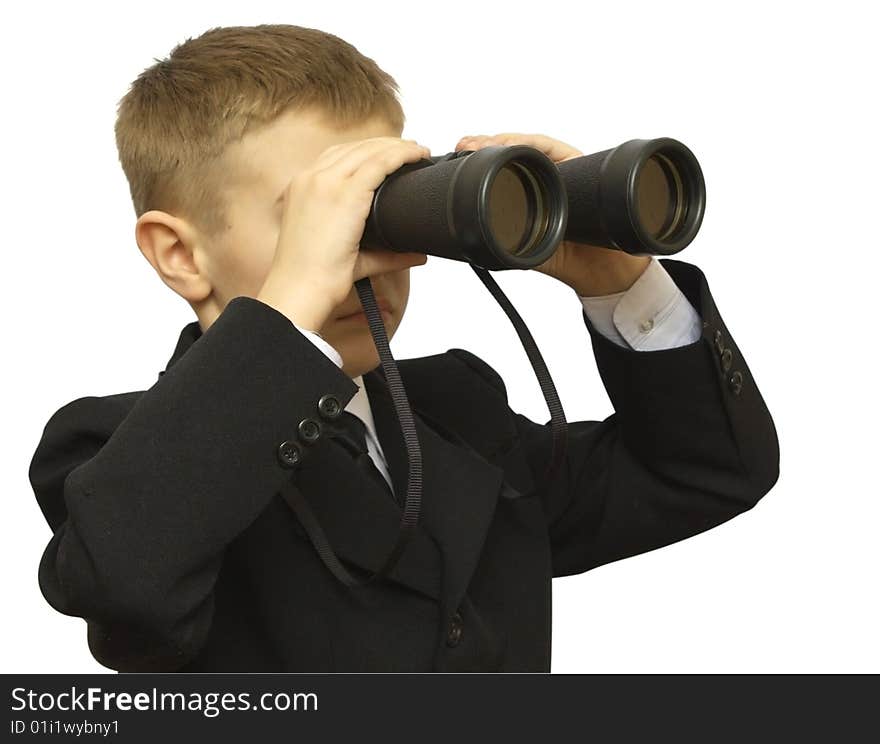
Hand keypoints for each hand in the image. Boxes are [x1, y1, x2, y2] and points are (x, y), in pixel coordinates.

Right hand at [257, 136, 430, 328]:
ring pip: (368, 151)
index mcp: (302, 188)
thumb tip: (418, 255)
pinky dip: (400, 155)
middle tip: (412, 150)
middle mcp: (310, 179)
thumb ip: (384, 253)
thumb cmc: (315, 278)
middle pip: (354, 148)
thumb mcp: (349, 255)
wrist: (300, 290)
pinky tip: (416, 154)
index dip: (366, 151)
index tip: (390, 154)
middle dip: (385, 145)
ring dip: (396, 146)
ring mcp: (325, 182)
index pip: (337, 156)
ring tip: (418, 150)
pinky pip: (379, 163)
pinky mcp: (344, 193)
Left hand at [454, 132, 649, 295]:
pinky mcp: (577, 162)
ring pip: (526, 143)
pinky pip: (551, 147)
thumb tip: (467, 240)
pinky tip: (513, 145)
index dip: (477, 158)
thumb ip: (501, 238)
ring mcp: (559, 167)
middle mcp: (540, 175)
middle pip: (509, 149)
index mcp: (524, 191)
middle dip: (484, 142)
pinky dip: (531, 143)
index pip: (496, 167)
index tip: (457, 153)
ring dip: (503, 139)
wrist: (599, 268)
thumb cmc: (563, 257)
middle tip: (465, 145)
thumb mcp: (522, 248)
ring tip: (484, 143)